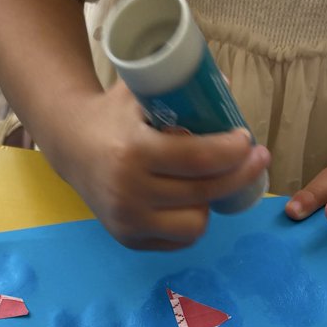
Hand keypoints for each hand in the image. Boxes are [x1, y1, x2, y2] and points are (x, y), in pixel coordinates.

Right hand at [56, 83, 270, 250]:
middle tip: (256, 159)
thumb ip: (179, 86)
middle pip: (204, 192)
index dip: (232, 151)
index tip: (247, 140)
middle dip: (239, 175)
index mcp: (133, 151)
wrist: (70, 148)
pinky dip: (191, 221)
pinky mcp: (129, 240)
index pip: (198, 158)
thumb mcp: (139, 91)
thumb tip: (226, 86)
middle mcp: (129, 192)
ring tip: (207, 182)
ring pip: (196, 224)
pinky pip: (179, 239)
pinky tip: (190, 202)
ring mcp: (128, 221)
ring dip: (210, 202)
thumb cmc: (113, 116)